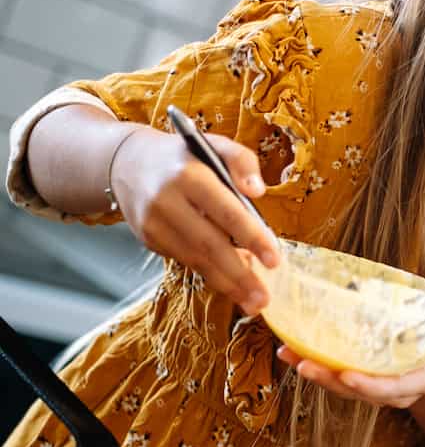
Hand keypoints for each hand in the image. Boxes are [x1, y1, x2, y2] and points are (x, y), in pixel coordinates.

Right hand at [112, 125, 279, 312]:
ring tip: (252, 301)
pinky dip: (209, 273)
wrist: (127, 163)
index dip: (252, 238)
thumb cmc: (184, 156)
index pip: (226, 212)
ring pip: (194, 259)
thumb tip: (258, 191)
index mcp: (189, 176)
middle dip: (239, 275)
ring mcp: (153, 223)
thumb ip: (242, 161)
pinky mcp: (148, 238)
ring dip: (226, 283)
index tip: (275, 260)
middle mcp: (166, 201)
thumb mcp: (215, 144)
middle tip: (263, 298)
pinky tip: (231, 284)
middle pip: (208, 244)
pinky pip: (184, 260)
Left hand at [276, 275, 424, 407]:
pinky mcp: (360, 378)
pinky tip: (289, 350)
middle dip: (333, 382)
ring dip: (316, 374)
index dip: (373, 386)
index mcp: (424, 378)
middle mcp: (398, 390)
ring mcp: (377, 387)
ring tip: (290, 355)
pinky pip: (335, 378)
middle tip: (306, 364)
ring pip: (343, 388)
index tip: (348, 375)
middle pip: (363, 393)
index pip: (398, 388)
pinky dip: (314, 364)